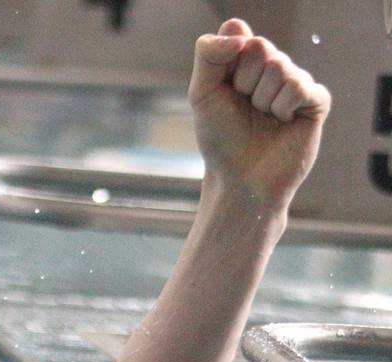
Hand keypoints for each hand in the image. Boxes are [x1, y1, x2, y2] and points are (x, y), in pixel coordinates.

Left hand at [188, 19, 329, 209]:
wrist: (241, 178)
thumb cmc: (221, 139)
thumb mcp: (203, 95)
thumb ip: (209, 55)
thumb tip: (237, 27)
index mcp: (244, 61)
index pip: (239, 35)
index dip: (227, 63)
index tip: (224, 88)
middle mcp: (272, 66)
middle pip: (260, 47)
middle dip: (244, 82)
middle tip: (245, 107)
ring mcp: (296, 81)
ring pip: (280, 68)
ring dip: (263, 100)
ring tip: (263, 118)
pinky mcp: (316, 100)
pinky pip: (301, 87)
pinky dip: (284, 108)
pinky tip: (283, 122)